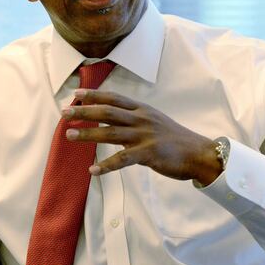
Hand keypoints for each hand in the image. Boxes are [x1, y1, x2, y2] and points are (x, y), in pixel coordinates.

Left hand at [63, 89, 222, 185]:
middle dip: (85, 111)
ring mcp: (145, 136)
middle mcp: (142, 119)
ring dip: (89, 134)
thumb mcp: (154, 120)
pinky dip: (107, 166)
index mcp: (143, 109)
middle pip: (108, 112)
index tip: (76, 93)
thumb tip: (110, 119)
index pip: (114, 98)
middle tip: (65, 113)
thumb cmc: (174, 138)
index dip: (94, 95)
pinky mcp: (149, 154)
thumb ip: (134, 118)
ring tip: (70, 136)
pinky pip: (123, 160)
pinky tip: (93, 170)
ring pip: (111, 133)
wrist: (199, 153)